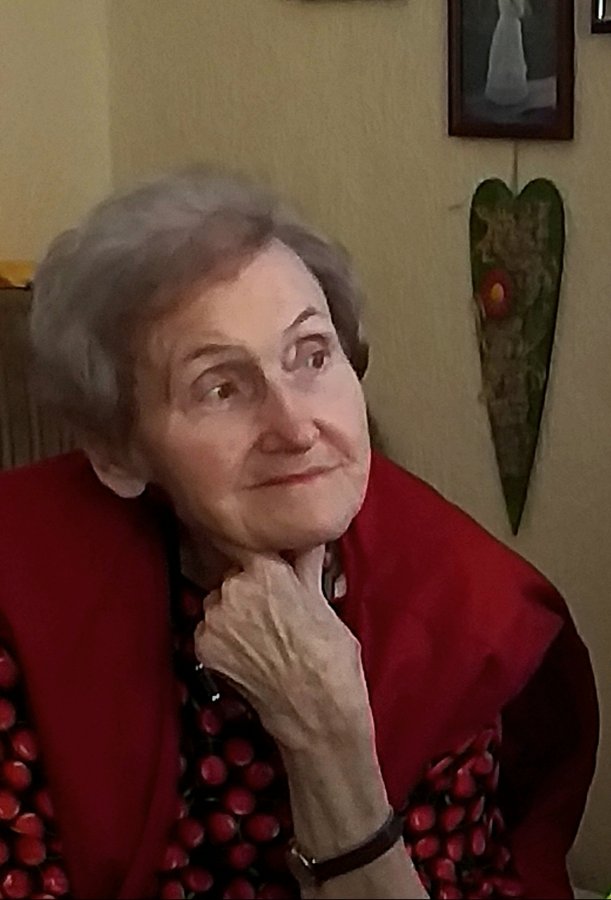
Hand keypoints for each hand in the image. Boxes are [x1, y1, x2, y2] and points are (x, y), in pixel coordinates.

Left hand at [193, 545, 369, 750]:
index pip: (255, 550)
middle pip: (233, 578)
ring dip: (232, 615)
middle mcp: (233, 588)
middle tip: (274, 614)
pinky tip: (248, 655)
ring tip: (262, 637)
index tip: (275, 575)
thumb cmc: (330, 655)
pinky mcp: (203, 647)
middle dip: (248, 590)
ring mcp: (214, 619)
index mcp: (265, 569)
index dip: (265, 564)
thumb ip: (307, 562)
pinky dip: (222, 641)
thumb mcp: (323, 601)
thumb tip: (310, 537)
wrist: (317, 710)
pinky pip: (208, 633)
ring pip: (218, 605)